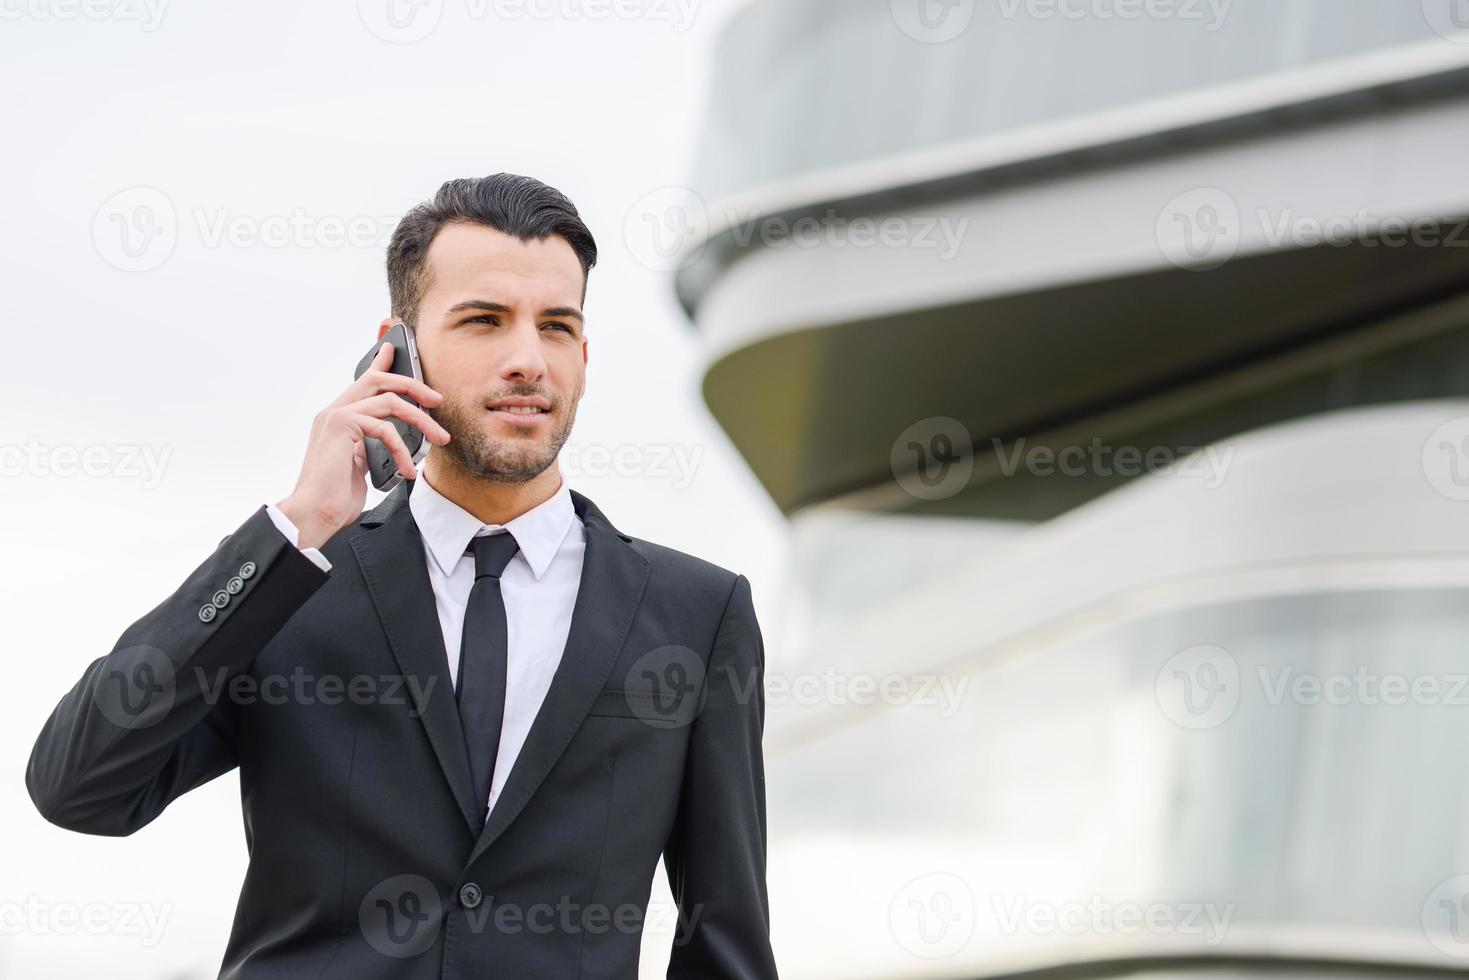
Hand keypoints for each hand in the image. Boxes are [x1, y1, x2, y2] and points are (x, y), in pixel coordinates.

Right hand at [276, 341, 450, 549]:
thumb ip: (369, 446)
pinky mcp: (341, 426)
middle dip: (413, 385)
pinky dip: (402, 450)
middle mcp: (334, 411)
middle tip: (437, 399)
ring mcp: (335, 416)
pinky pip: (385, 427)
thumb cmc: (334, 496)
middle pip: (378, 380)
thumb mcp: (358, 465)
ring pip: (390, 400)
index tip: (393, 349)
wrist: (314, 514)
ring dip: (422, 420)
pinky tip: (408, 470)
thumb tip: (391, 441)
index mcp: (338, 418)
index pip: (363, 382)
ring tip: (440, 438)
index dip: (380, 363)